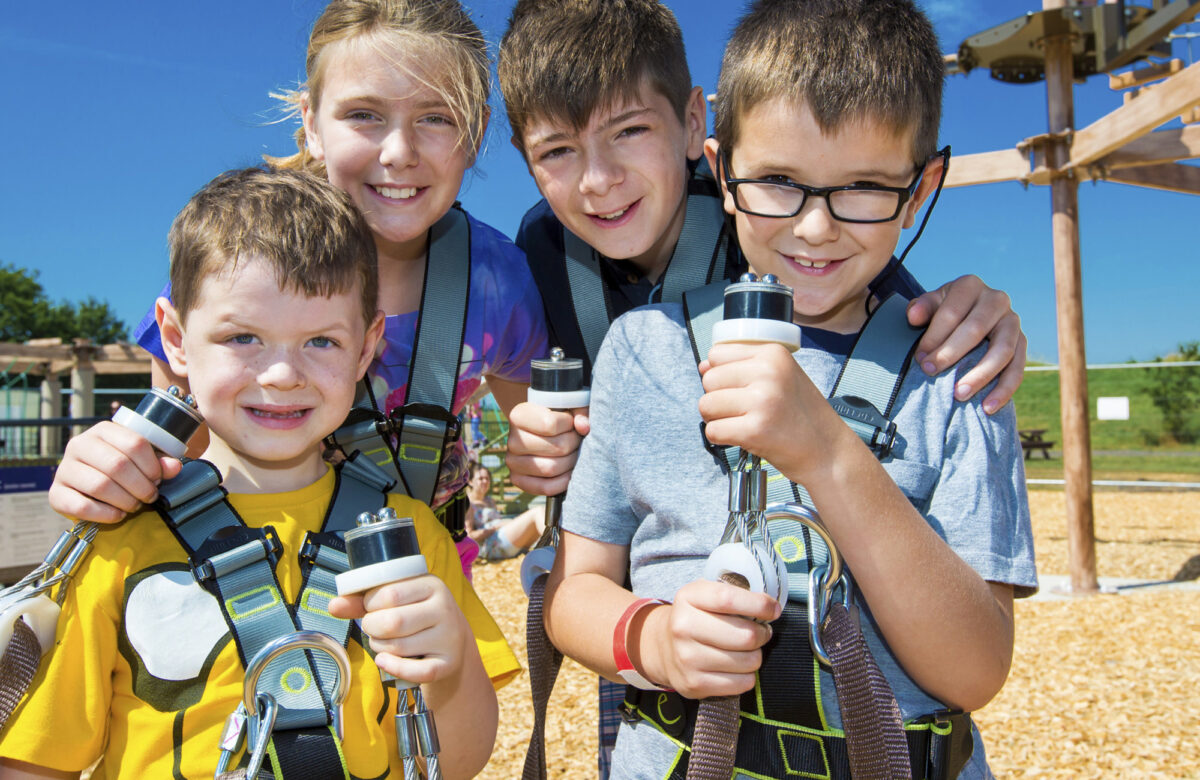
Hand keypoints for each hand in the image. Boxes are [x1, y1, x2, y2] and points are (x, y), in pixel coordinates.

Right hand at [47, 421, 181, 522]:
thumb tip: (174, 467)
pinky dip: (106, 514)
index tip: (158, 479)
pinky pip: (82, 506)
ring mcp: (64, 469)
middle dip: (141, 486)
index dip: (152, 465)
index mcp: (103, 430)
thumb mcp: (142, 461)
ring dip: (125, 500)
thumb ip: (160, 462)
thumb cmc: (121, 471)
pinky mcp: (56, 494)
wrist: (89, 490)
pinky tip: (117, 514)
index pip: (135, 443)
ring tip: (134, 505)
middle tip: (150, 496)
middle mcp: (79, 444)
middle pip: (118, 465)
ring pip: (100, 485)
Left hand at [329, 574, 469, 684]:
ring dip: (380, 648)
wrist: (452, 640)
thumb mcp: (396, 600)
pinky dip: (394, 668)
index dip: (370, 604)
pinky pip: (416, 671)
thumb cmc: (417, 615)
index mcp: (432, 585)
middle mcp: (445, 609)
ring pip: (400, 648)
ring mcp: (449, 638)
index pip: (390, 593)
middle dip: (372, 628)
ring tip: (383, 642)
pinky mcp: (447, 663)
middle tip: (373, 628)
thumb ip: (362, 601)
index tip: (371, 607)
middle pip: (393, 622)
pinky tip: (386, 660)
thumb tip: (333, 606)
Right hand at [504, 401, 589, 495]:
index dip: (569, 424)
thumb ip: (579, 412)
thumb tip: (583, 427)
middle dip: (574, 444)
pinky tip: (570, 471)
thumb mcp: (568, 407)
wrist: (539, 434)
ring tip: (574, 453)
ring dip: (571, 462)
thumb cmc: (558, 417)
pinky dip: (564, 481)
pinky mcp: (517, 480)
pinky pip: (546, 487)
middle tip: (577, 440)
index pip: (550, 424)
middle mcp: (512, 440)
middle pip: (556, 448)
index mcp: (519, 415)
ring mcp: (512, 462)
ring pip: (552, 468)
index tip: (572, 423)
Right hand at [643, 580, 777, 698]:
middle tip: (760, 632)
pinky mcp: (694, 683)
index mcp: (688, 597)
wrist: (663, 647)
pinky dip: (747, 676)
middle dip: (762, 634)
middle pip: (746, 635)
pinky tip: (736, 667)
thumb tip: (770, 607)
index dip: (759, 605)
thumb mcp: (705, 594)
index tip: (773, 609)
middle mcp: (683, 627)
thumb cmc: (696, 617)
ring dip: (755, 656)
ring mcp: (687, 658)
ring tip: (746, 650)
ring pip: (748, 661)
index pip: (729, 599)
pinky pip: (742, 683)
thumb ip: (734, 594)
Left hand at [699, 342, 843, 480]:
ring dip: (717, 419)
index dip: (721, 374)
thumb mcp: (781, 377)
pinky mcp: (755, 430)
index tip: (741, 388)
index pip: (716, 354)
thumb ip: (742, 366)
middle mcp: (768, 372)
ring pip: (705, 405)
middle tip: (744, 410)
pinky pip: (712, 431)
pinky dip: (722, 438)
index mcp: (773, 354)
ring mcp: (762, 401)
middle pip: (708, 380)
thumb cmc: (802, 416)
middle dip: (718, 398)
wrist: (827, 451)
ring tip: (743, 423)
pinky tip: (743, 437)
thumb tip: (703, 365)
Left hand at [906, 275, 1026, 413]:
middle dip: (951, 353)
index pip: (951, 311)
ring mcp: (1013, 322)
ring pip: (1003, 350)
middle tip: (930, 373)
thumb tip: (913, 316)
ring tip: (959, 394)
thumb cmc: (943, 313)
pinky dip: (1004, 390)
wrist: (966, 317)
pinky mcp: (1022, 344)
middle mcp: (997, 299)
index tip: (919, 357)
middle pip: (975, 329)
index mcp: (970, 285)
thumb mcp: (930, 305)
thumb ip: (921, 307)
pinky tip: (988, 408)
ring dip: (981, 375)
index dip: (934, 336)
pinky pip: (1018, 369)